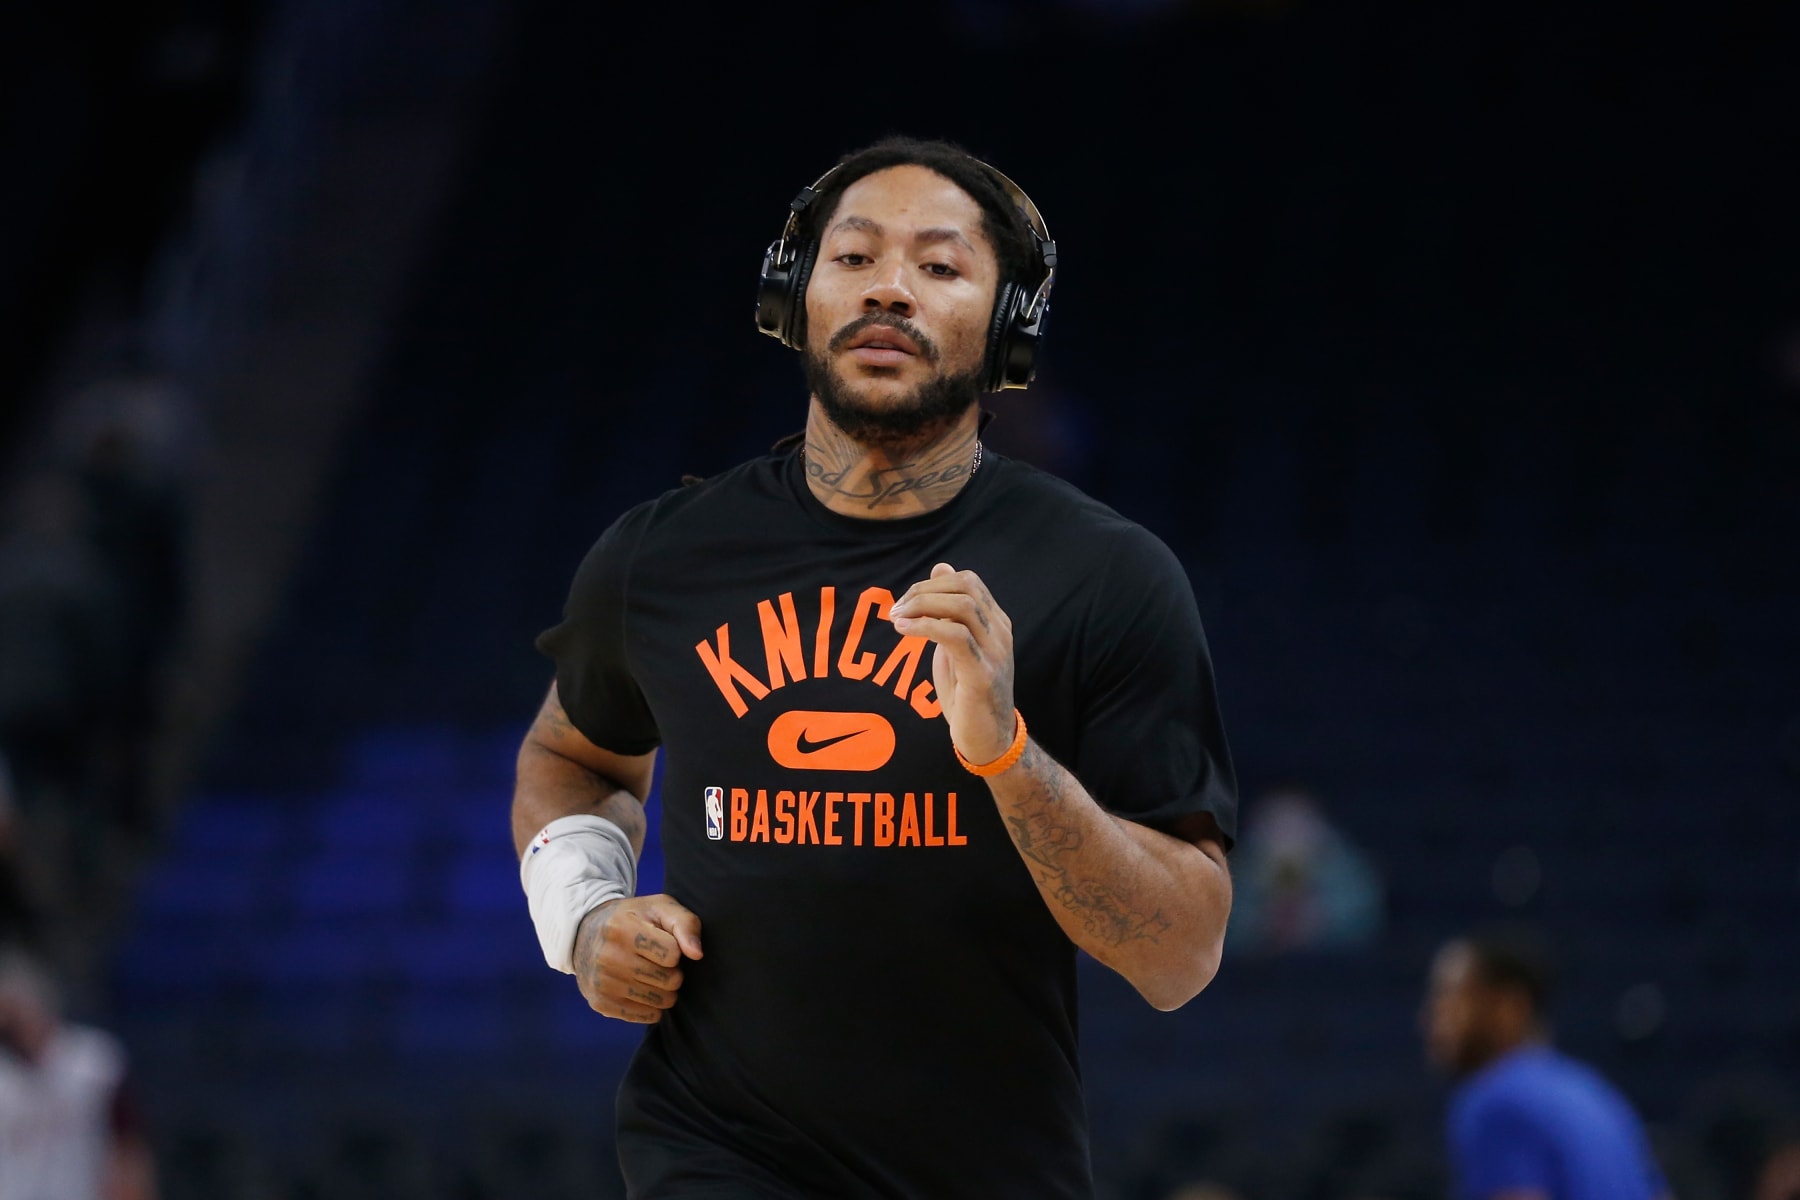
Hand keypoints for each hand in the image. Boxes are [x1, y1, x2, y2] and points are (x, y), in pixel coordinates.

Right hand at [572, 894, 702, 1022]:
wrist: (585, 933)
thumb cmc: (632, 919)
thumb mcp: (659, 908)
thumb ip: (685, 923)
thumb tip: (697, 954)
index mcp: (621, 928)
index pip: (673, 953)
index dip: (675, 950)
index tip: (664, 943)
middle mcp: (607, 957)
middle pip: (669, 980)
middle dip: (673, 972)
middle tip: (659, 962)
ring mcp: (602, 983)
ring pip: (660, 1001)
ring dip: (665, 991)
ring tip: (652, 975)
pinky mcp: (600, 1004)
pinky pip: (647, 1016)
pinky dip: (652, 1006)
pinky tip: (642, 989)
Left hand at [890, 562, 1016, 763]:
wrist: (988, 739)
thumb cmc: (968, 694)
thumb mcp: (957, 645)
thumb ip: (949, 611)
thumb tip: (940, 568)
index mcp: (996, 623)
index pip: (968, 581)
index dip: (932, 583)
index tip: (905, 601)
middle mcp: (1000, 633)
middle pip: (965, 586)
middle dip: (924, 591)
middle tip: (897, 609)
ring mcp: (995, 652)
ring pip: (962, 605)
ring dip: (922, 606)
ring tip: (897, 618)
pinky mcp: (982, 674)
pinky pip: (954, 635)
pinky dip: (924, 627)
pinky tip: (904, 631)